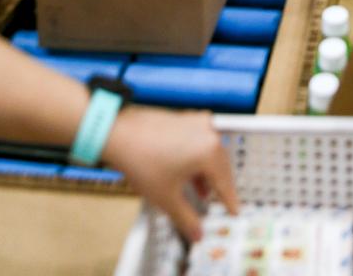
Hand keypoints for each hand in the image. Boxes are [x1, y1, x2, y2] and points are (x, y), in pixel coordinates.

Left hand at [104, 108, 237, 241]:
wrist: (117, 132)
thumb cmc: (142, 160)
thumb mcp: (167, 198)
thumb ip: (187, 220)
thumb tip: (198, 234)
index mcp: (210, 151)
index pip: (225, 182)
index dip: (229, 201)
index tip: (234, 212)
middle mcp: (208, 132)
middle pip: (221, 165)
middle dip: (218, 187)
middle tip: (220, 204)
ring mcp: (196, 121)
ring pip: (209, 152)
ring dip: (207, 173)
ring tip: (200, 193)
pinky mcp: (184, 118)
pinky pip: (199, 141)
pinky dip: (197, 159)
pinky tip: (188, 173)